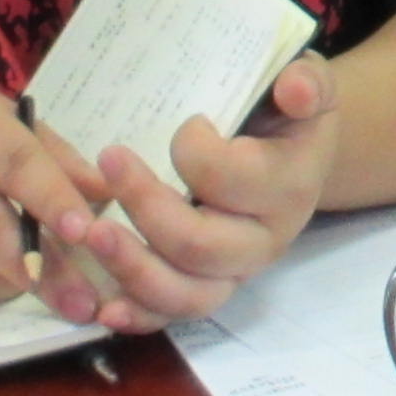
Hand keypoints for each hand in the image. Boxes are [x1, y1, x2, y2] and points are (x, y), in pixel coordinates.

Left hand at [46, 55, 340, 330]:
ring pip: (184, 293)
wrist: (292, 154)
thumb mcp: (305, 82)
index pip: (230, 179)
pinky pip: (171, 315)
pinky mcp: (206, 288)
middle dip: (145, 205)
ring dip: (131, 267)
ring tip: (90, 232)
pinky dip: (138, 314)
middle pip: (198, 245)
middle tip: (109, 158)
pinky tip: (104, 308)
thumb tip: (294, 91)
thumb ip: (306, 80)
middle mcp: (264, 240)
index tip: (187, 121)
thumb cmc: (286, 113)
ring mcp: (234, 271)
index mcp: (290, 187)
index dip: (194, 150)